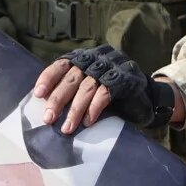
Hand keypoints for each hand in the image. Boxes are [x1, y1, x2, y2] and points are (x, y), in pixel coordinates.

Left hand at [34, 45, 179, 132]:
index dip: (49, 78)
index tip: (38, 94)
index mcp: (86, 57)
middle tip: (48, 118)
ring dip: (75, 110)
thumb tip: (45, 107)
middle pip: (72, 77)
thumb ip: (72, 90)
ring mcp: (113, 67)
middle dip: (58, 99)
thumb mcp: (88, 89)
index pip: (62, 64)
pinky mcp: (126, 80)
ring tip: (66, 128)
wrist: (147, 99)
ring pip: (87, 87)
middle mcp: (98, 58)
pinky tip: (87, 122)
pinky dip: (94, 108)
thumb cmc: (112, 96)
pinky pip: (105, 93)